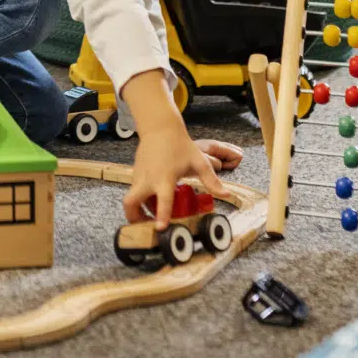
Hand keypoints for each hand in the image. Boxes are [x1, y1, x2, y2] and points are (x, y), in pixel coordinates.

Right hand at [122, 109, 224, 224]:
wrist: (160, 128)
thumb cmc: (180, 146)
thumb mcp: (199, 163)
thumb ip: (212, 181)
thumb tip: (226, 195)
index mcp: (165, 179)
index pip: (162, 201)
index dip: (161, 216)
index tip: (160, 228)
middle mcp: (148, 180)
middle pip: (131, 203)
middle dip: (135, 218)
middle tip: (146, 226)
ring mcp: (138, 177)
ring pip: (131, 199)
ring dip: (137, 210)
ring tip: (151, 217)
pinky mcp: (135, 174)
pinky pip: (134, 191)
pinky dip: (140, 199)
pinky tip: (153, 200)